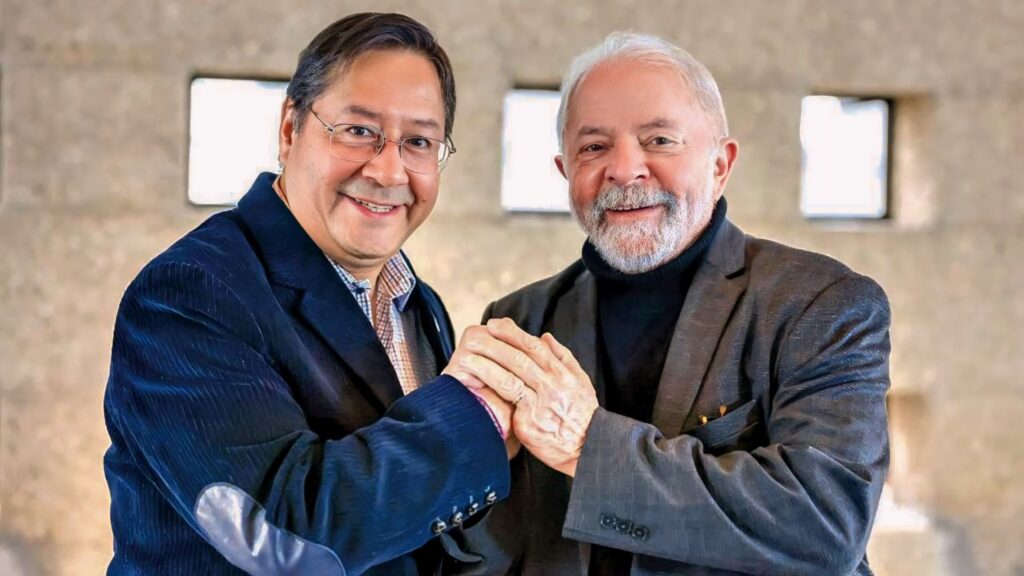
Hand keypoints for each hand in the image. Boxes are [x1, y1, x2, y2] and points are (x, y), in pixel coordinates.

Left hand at [448, 318, 598, 476]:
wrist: (587, 448)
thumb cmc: (581, 415)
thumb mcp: (581, 382)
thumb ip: (563, 358)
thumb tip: (545, 337)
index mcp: (563, 373)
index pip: (534, 347)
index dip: (513, 333)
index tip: (495, 325)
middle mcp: (551, 385)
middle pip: (519, 358)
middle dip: (494, 344)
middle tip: (475, 336)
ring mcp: (539, 403)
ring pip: (510, 377)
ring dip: (486, 365)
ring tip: (466, 357)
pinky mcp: (528, 421)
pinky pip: (506, 400)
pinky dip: (490, 388)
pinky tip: (474, 383)